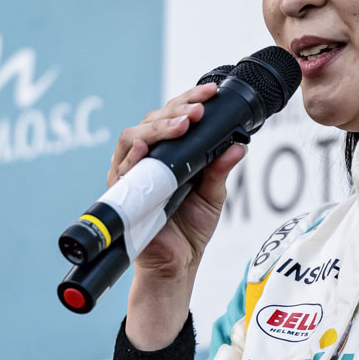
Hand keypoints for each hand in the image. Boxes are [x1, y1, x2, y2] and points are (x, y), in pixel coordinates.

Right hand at [110, 83, 247, 348]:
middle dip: (175, 110)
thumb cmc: (190, 229)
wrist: (178, 267)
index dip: (189, 99)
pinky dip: (131, 157)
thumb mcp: (213, 194)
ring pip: (132, 138)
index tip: (212, 92)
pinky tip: (144, 149)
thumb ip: (220, 168)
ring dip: (156, 127)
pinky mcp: (121, 195)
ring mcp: (130, 176)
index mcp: (167, 154)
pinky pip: (120, 172)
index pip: (172, 116)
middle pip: (150, 121)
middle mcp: (145, 160)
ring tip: (181, 123)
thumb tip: (238, 145)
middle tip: (198, 109)